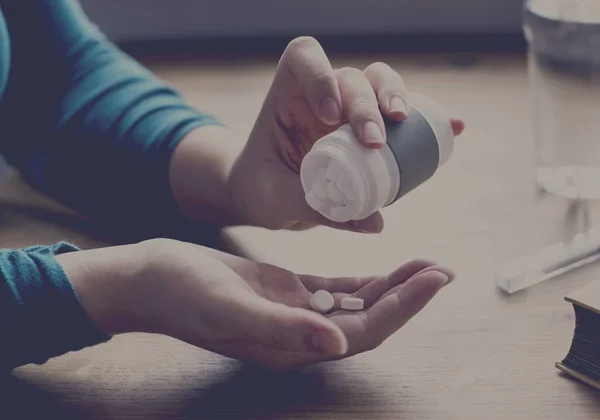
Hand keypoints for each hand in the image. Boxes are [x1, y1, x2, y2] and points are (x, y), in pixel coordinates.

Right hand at [61, 239, 453, 370]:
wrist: (154, 278)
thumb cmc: (183, 294)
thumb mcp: (229, 308)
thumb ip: (283, 329)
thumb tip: (338, 344)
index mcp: (292, 346)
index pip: (364, 331)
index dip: (403, 307)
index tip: (435, 278)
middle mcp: (300, 335)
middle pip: (369, 319)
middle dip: (409, 295)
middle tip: (443, 268)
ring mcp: (294, 313)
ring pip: (356, 304)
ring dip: (391, 285)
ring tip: (424, 264)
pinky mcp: (285, 292)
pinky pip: (334, 290)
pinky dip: (361, 280)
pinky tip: (382, 269)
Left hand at [229, 36, 464, 232]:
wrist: (268, 197)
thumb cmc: (263, 190)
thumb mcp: (277, 200)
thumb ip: (315, 209)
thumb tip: (375, 222)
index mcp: (287, 98)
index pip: (304, 59)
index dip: (320, 75)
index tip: (328, 115)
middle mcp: (322, 95)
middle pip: (352, 77)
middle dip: (366, 103)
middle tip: (373, 141)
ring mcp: (349, 110)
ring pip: (380, 84)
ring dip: (396, 98)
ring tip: (405, 123)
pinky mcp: (369, 128)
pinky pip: (403, 117)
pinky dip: (428, 119)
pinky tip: (453, 128)